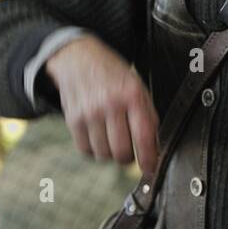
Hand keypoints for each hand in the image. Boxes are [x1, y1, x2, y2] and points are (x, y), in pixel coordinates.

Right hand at [45, 34, 159, 173]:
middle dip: (129, 158)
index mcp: (132, 95)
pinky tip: (99, 139)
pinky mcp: (72, 120)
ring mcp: (89, 113)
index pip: (143, 136)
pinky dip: (94, 151)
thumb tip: (155, 149)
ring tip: (114, 141)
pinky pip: (85, 150)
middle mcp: (110, 104)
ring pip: (103, 154)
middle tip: (130, 153)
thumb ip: (148, 116)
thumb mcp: (138, 88)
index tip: (151, 169)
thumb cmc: (114, 76)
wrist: (80, 58)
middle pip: (121, 151)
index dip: (148, 159)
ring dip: (111, 155)